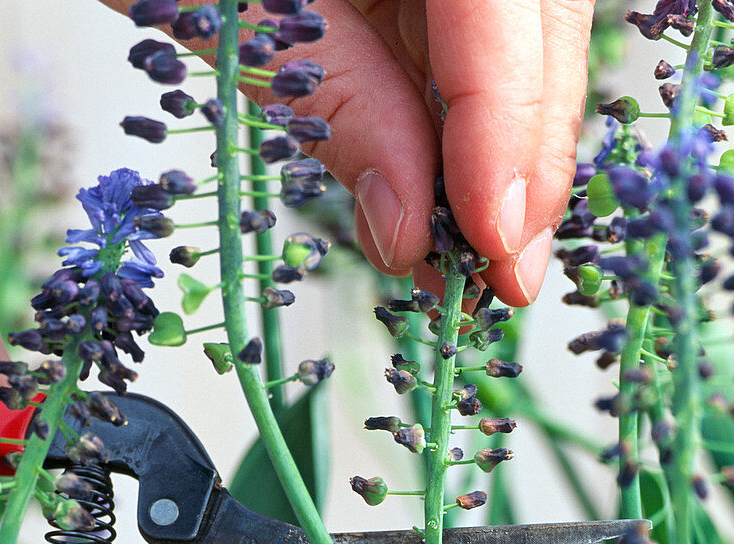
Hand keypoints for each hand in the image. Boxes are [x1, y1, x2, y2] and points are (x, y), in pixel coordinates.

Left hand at [101, 0, 594, 303]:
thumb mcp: (243, 20)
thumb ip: (338, 106)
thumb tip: (407, 230)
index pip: (501, 12)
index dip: (505, 128)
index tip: (490, 233)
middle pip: (541, 40)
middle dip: (526, 167)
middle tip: (503, 275)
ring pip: (530, 63)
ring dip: (507, 174)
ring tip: (475, 263)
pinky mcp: (444, 4)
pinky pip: (483, 68)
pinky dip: (468, 148)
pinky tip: (452, 217)